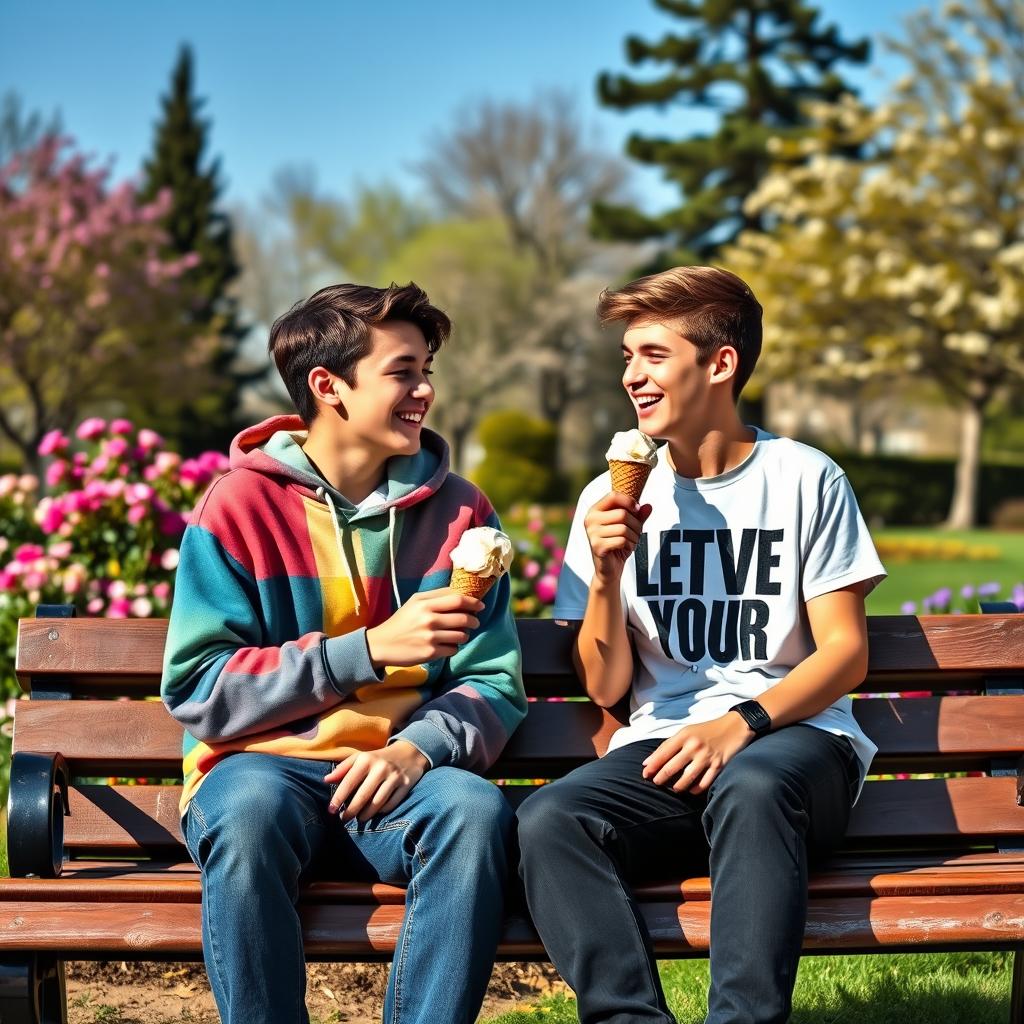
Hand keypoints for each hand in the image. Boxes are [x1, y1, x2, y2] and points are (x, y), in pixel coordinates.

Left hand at [324, 741, 428, 821]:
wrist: (409, 752)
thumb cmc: (378, 759)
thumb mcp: (361, 758)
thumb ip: (343, 768)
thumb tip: (326, 780)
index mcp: (366, 759)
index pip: (348, 782)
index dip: (338, 798)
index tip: (331, 811)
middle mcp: (380, 768)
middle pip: (362, 796)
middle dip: (351, 812)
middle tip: (344, 819)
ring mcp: (394, 777)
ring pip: (377, 803)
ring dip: (365, 815)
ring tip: (359, 818)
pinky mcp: (406, 785)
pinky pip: (391, 804)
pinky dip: (382, 811)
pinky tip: (376, 813)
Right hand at [366, 588, 482, 667]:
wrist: (382, 644)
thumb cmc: (401, 621)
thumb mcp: (415, 602)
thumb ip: (437, 596)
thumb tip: (461, 593)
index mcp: (425, 604)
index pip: (457, 600)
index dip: (473, 602)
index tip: (480, 606)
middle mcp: (429, 620)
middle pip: (464, 618)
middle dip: (474, 621)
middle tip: (475, 622)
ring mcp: (430, 638)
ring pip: (461, 635)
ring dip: (464, 635)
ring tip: (459, 634)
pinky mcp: (430, 653)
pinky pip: (453, 650)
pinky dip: (454, 647)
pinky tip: (447, 645)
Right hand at [584, 493, 651, 583]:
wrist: (610, 569)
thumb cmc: (618, 544)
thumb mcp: (630, 526)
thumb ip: (638, 515)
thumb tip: (648, 506)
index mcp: (595, 510)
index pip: (613, 495)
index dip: (629, 501)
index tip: (637, 509)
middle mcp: (590, 519)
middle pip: (622, 514)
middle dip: (636, 524)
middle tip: (636, 533)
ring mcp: (592, 533)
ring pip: (623, 528)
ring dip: (634, 536)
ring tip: (631, 542)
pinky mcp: (597, 546)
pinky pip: (622, 540)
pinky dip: (629, 545)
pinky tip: (625, 549)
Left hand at [642, 713, 754, 794]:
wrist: (735, 726)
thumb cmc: (707, 730)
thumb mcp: (687, 731)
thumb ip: (669, 745)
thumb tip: (649, 762)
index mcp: (684, 736)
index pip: (663, 753)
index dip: (652, 765)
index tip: (645, 774)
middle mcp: (694, 746)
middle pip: (672, 767)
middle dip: (661, 778)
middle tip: (657, 783)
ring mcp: (707, 757)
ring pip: (687, 778)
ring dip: (677, 786)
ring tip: (674, 789)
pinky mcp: (719, 766)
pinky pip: (704, 783)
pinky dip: (696, 789)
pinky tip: (691, 790)